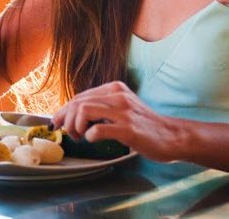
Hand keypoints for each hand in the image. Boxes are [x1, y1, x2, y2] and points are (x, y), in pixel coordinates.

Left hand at [51, 81, 183, 162]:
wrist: (171, 136)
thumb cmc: (144, 125)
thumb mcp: (122, 108)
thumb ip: (103, 107)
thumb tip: (73, 114)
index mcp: (115, 89)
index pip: (80, 96)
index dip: (64, 110)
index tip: (57, 122)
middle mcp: (118, 96)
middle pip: (78, 102)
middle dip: (66, 119)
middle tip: (68, 134)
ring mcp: (124, 111)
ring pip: (84, 111)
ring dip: (75, 127)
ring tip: (80, 137)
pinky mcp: (128, 129)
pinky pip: (98, 130)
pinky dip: (89, 136)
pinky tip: (93, 140)